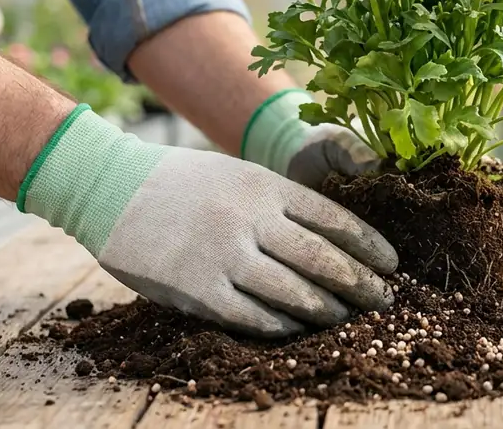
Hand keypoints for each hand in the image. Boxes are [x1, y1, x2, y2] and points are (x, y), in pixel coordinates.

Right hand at [22, 107, 397, 336]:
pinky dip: (280, 325)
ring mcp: (224, 255)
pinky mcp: (196, 288)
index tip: (391, 264)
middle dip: (360, 283)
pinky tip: (297, 329)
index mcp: (265, 187)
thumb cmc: (182, 181)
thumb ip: (280, 201)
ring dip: (326, 309)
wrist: (111, 186)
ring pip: (292, 292)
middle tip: (383, 300)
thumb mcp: (238, 173)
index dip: (369, 246)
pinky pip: (250, 316)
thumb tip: (331, 234)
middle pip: (322, 259)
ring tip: (344, 317)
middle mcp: (251, 219)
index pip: (334, 220)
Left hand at [287, 124, 502, 278]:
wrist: (296, 177)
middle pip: (491, 212)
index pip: (481, 173)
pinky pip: (447, 269)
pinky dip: (475, 279)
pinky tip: (495, 293)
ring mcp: (426, 227)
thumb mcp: (335, 142)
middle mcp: (436, 195)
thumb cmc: (321, 151)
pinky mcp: (408, 255)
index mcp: (429, 162)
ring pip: (481, 243)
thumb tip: (375, 165)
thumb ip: (353, 149)